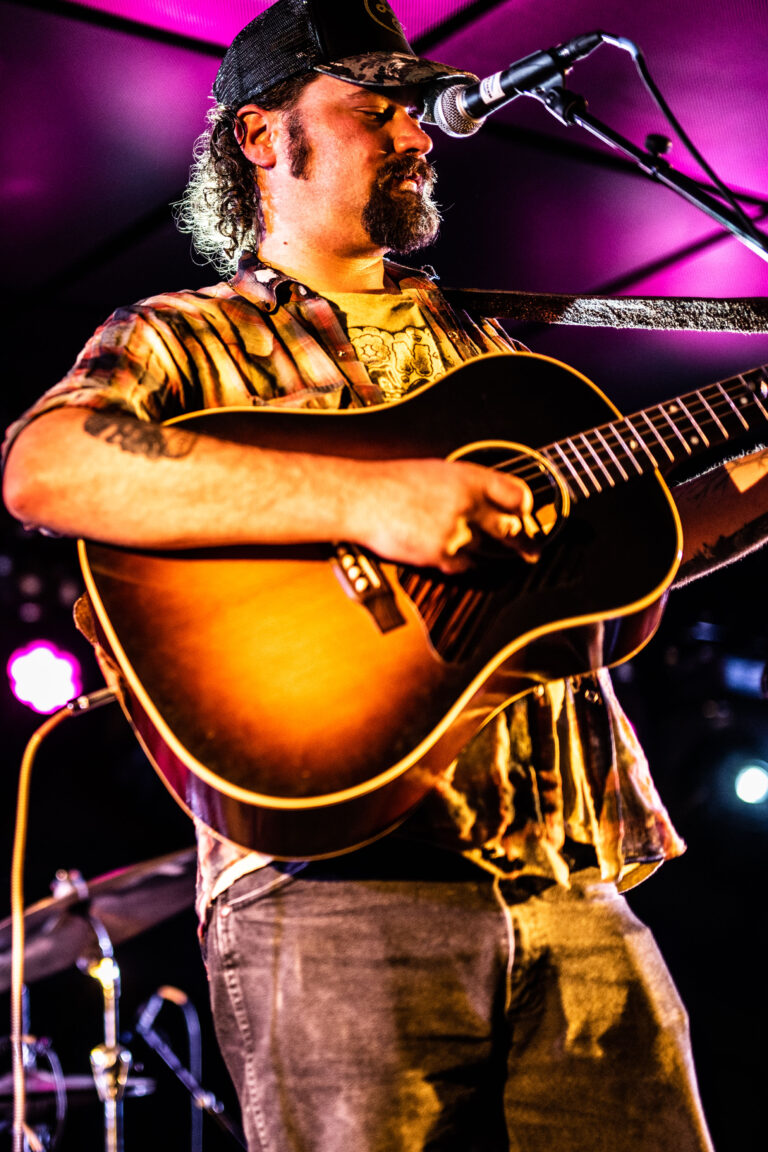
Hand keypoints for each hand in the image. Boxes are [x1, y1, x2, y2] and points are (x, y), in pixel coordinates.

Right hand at [351, 457, 539, 572]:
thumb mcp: (436, 472)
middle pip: (511, 528)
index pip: (518, 495)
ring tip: (455, 537)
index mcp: (469, 477)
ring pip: (484, 548)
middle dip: (520, 539)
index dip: (525, 508)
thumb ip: (466, 487)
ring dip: (477, 547)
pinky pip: (462, 564)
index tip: (527, 516)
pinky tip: (438, 547)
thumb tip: (488, 503)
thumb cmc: (390, 483)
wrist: (360, 499)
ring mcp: (456, 530)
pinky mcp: (442, 553)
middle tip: (529, 548)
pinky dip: (456, 560)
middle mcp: (468, 502)